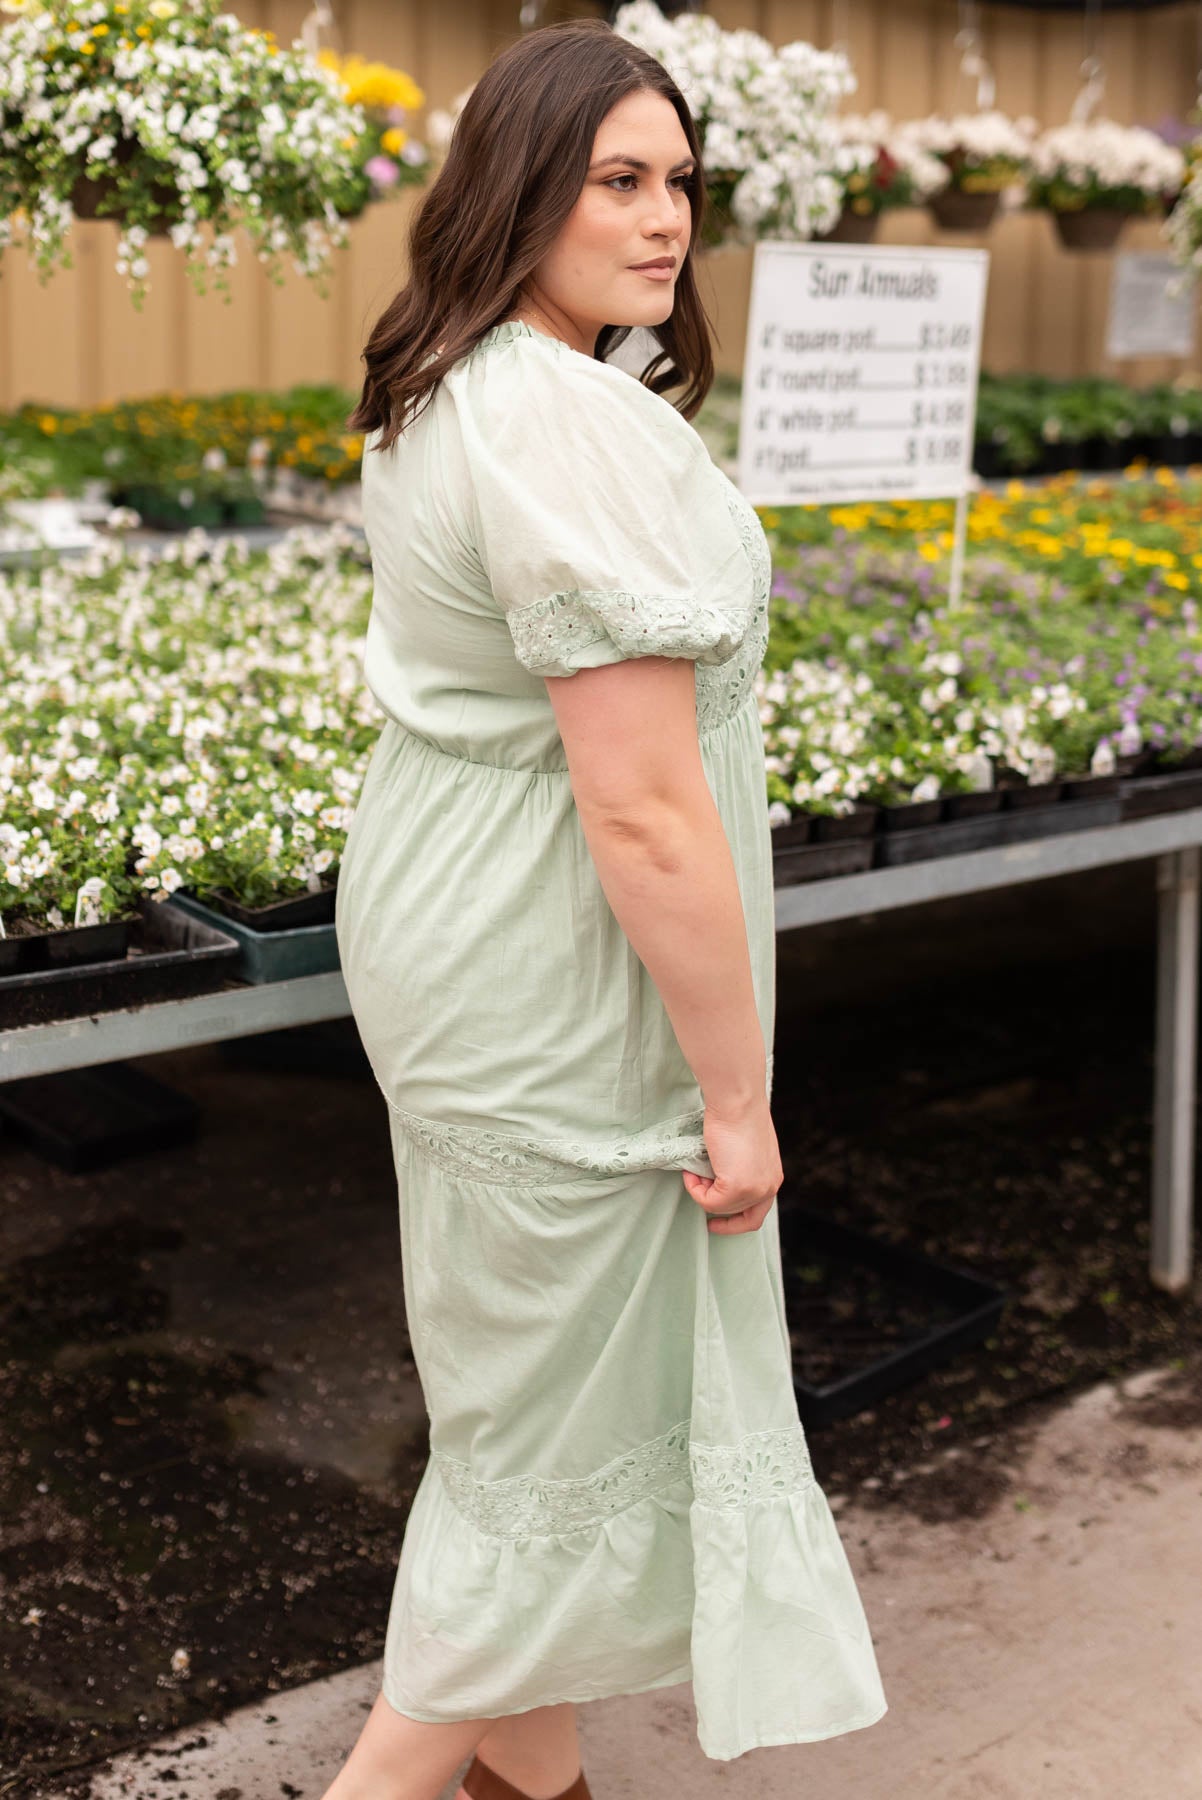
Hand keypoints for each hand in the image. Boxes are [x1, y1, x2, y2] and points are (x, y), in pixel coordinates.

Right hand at [681, 1096, 782, 1234]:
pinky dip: (694, 1188)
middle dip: (719, 1215)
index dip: (736, 1222)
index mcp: (773, 1178)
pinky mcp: (737, 1188)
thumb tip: (717, 1180)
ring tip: (694, 1170)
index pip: (757, 1214)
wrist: (738, 1102)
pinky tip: (691, 1170)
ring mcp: (754, 1190)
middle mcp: (769, 1188)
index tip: (717, 1220)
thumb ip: (742, 1170)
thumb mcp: (747, 1151)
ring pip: (720, 1207)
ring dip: (702, 1191)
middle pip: (743, 1219)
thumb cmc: (738, 1116)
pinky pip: (708, 1201)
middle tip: (704, 1214)